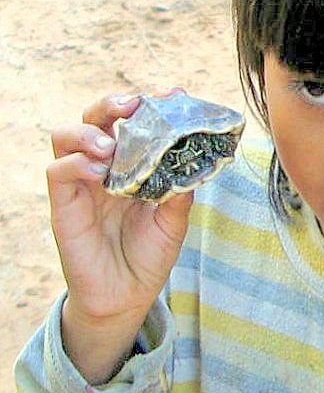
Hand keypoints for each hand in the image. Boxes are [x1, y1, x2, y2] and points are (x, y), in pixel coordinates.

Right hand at [47, 92, 192, 378]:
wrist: (127, 297)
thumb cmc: (149, 254)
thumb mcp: (174, 220)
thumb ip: (180, 189)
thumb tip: (195, 159)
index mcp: (130, 164)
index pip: (131, 122)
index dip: (148, 105)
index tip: (171, 95)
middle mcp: (103, 167)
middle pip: (95, 118)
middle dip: (112, 104)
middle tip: (134, 106)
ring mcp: (81, 183)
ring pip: (67, 135)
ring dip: (89, 131)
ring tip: (112, 145)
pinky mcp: (63, 205)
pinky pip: (58, 171)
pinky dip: (77, 163)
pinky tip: (100, 172)